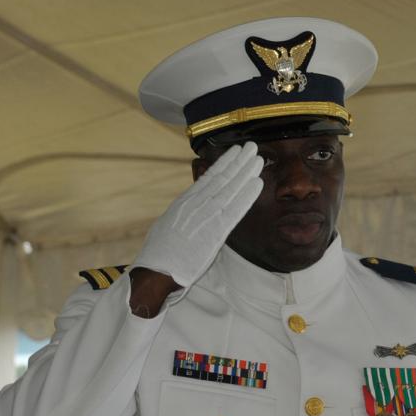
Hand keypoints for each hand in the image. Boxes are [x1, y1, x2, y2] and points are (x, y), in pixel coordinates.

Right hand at [132, 143, 262, 288]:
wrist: (157, 268)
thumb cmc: (161, 252)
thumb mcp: (170, 225)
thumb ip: (184, 214)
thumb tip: (190, 208)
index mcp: (185, 202)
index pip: (208, 178)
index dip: (224, 164)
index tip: (235, 152)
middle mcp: (196, 204)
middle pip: (221, 179)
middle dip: (238, 162)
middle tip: (252, 147)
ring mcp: (206, 216)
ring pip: (230, 189)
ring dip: (246, 173)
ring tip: (258, 159)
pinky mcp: (215, 231)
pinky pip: (235, 210)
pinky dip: (247, 195)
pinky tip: (257, 183)